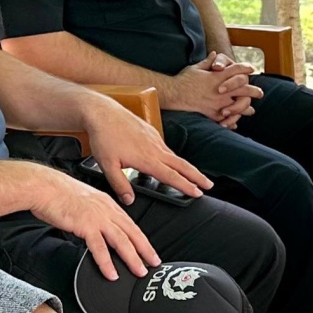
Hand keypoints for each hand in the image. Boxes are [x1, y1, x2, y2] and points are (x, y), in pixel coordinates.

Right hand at [25, 165, 158, 278]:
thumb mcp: (83, 201)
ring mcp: (97, 218)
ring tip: (139, 271)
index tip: (148, 250)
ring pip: (121, 241)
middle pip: (132, 232)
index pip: (129, 224)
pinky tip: (112, 274)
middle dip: (145, 250)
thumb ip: (92, 214)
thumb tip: (95, 229)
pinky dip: (107, 263)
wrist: (43, 187)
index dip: (141, 239)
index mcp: (106, 204)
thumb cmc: (56, 193)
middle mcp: (106, 210)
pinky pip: (100, 248)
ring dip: (132, 258)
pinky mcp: (85, 225)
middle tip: (154, 263)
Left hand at [82, 97, 209, 198]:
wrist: (102, 112)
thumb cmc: (104, 137)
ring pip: (175, 156)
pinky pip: (166, 147)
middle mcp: (155, 148)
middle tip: (209, 185)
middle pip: (182, 164)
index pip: (171, 176)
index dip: (186, 186)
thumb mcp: (107, 165)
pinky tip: (171, 161)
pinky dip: (173, 157)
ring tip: (195, 176)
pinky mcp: (151, 132)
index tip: (198, 193)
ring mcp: (154, 139)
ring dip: (187, 167)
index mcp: (146, 159)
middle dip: (197, 176)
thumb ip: (119, 184)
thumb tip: (129, 200)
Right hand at [161, 55, 260, 126]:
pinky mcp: (213, 113)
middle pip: (244, 89)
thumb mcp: (196, 67)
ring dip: (246, 107)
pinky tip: (236, 120)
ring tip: (251, 110)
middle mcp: (221, 90)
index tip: (251, 69)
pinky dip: (232, 119)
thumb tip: (215, 54)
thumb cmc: (184, 79)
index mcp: (218, 77)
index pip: (237, 70)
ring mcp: (219, 102)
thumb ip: (208, 62)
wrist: (174, 94)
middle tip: (260, 93)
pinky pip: (227, 118)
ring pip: (239, 105)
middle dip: (254, 90)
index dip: (245, 68)